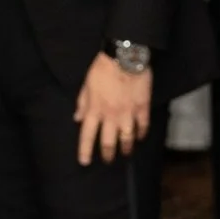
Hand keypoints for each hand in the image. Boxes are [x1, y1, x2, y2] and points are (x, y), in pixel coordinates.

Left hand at [74, 51, 152, 165]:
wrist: (125, 57)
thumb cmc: (102, 69)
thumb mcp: (86, 85)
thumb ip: (82, 103)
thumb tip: (77, 118)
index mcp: (94, 110)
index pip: (87, 135)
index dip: (85, 151)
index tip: (84, 161)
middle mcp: (110, 116)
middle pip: (108, 142)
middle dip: (107, 154)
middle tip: (107, 160)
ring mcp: (128, 114)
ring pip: (127, 139)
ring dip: (125, 149)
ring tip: (125, 153)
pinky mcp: (142, 108)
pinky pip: (143, 126)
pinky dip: (141, 134)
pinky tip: (140, 137)